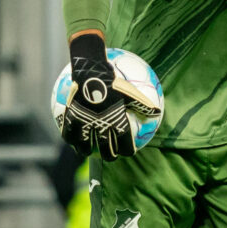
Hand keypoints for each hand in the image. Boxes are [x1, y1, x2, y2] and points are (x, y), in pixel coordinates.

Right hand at [58, 35, 162, 160]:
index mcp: (117, 121)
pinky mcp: (72, 117)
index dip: (127, 151)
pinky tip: (71, 140)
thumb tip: (157, 113)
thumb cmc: (113, 81)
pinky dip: (70, 139)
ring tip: (86, 152)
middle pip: (105, 149)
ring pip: (84, 146)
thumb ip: (143, 105)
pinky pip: (68, 134)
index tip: (127, 152)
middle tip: (110, 157)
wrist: (92, 71)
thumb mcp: (131, 92)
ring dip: (85, 151)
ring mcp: (85, 123)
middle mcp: (101, 125)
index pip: (125, 144)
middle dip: (109, 156)